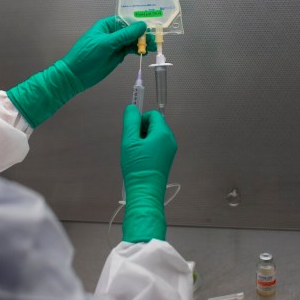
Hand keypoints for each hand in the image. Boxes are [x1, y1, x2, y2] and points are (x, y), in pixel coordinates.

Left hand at [7, 18, 154, 128]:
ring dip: (142, 43)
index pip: (126, 20)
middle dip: (143, 34)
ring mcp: (115, 45)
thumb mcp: (106, 43)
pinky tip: (145, 52)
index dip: (139, 21)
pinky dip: (137, 50)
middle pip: (131, 30)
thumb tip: (142, 25)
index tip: (152, 24)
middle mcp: (112, 33)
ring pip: (132, 41)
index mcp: (107, 25)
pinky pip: (129, 50)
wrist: (76, 75)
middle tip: (156, 38)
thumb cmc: (87, 55)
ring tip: (153, 46)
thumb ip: (125, 35)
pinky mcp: (117, 55)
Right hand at [120, 105, 176, 242]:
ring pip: (154, 135)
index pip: (152, 114)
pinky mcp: (167, 158)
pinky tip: (140, 159)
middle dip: (141, 130)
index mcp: (163, 133)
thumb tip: (132, 107)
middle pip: (154, 124)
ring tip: (135, 154)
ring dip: (143, 139)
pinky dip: (147, 148)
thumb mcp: (129, 141)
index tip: (131, 132)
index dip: (140, 119)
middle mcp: (170, 139)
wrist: (145, 192)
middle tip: (132, 144)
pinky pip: (157, 145)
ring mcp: (170, 150)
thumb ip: (130, 121)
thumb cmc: (137, 167)